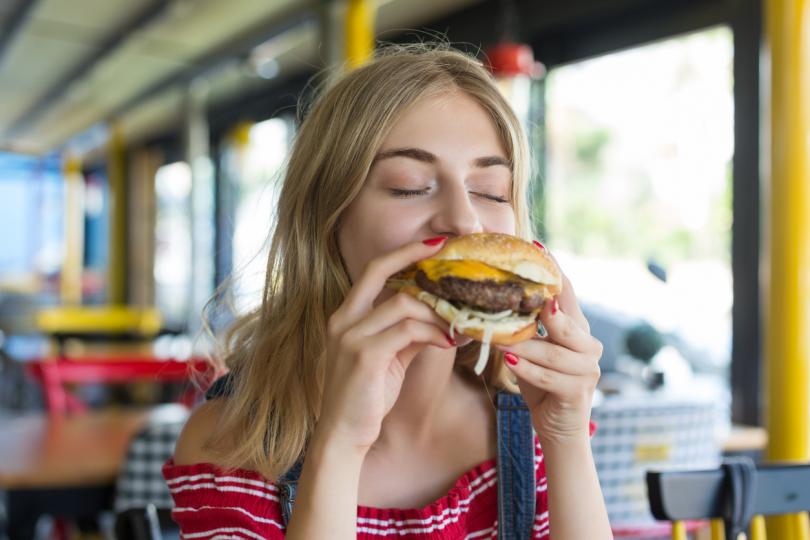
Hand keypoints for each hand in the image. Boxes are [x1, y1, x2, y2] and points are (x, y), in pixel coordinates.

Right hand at [316, 238, 453, 454]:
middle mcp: (343, 319)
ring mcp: (350, 335)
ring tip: (459, 324)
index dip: (403, 252)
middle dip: (415, 257)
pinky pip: (408, 331)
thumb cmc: (365, 398)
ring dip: (437, 312)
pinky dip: (433, 333)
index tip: (434, 243)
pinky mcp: (364, 355)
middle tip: (450, 256)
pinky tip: (449, 342)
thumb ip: (408, 334)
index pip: (373, 269)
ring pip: (403, 303)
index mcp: (346, 316)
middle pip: (379, 269)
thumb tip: (442, 319)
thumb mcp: (388, 358)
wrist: (341, 436)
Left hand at [497, 271, 601, 444]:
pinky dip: (528, 370)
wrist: (558, 428)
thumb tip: (495, 298)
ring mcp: (586, 369)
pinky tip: (510, 362)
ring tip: (499, 338)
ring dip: (524, 345)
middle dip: (543, 308)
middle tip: (520, 295)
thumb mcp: (532, 349)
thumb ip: (525, 326)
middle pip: (565, 320)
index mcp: (576, 328)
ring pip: (553, 352)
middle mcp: (587, 345)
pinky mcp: (577, 392)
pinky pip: (550, 377)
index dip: (554, 271)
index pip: (566, 294)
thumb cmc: (541, 382)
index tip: (538, 248)